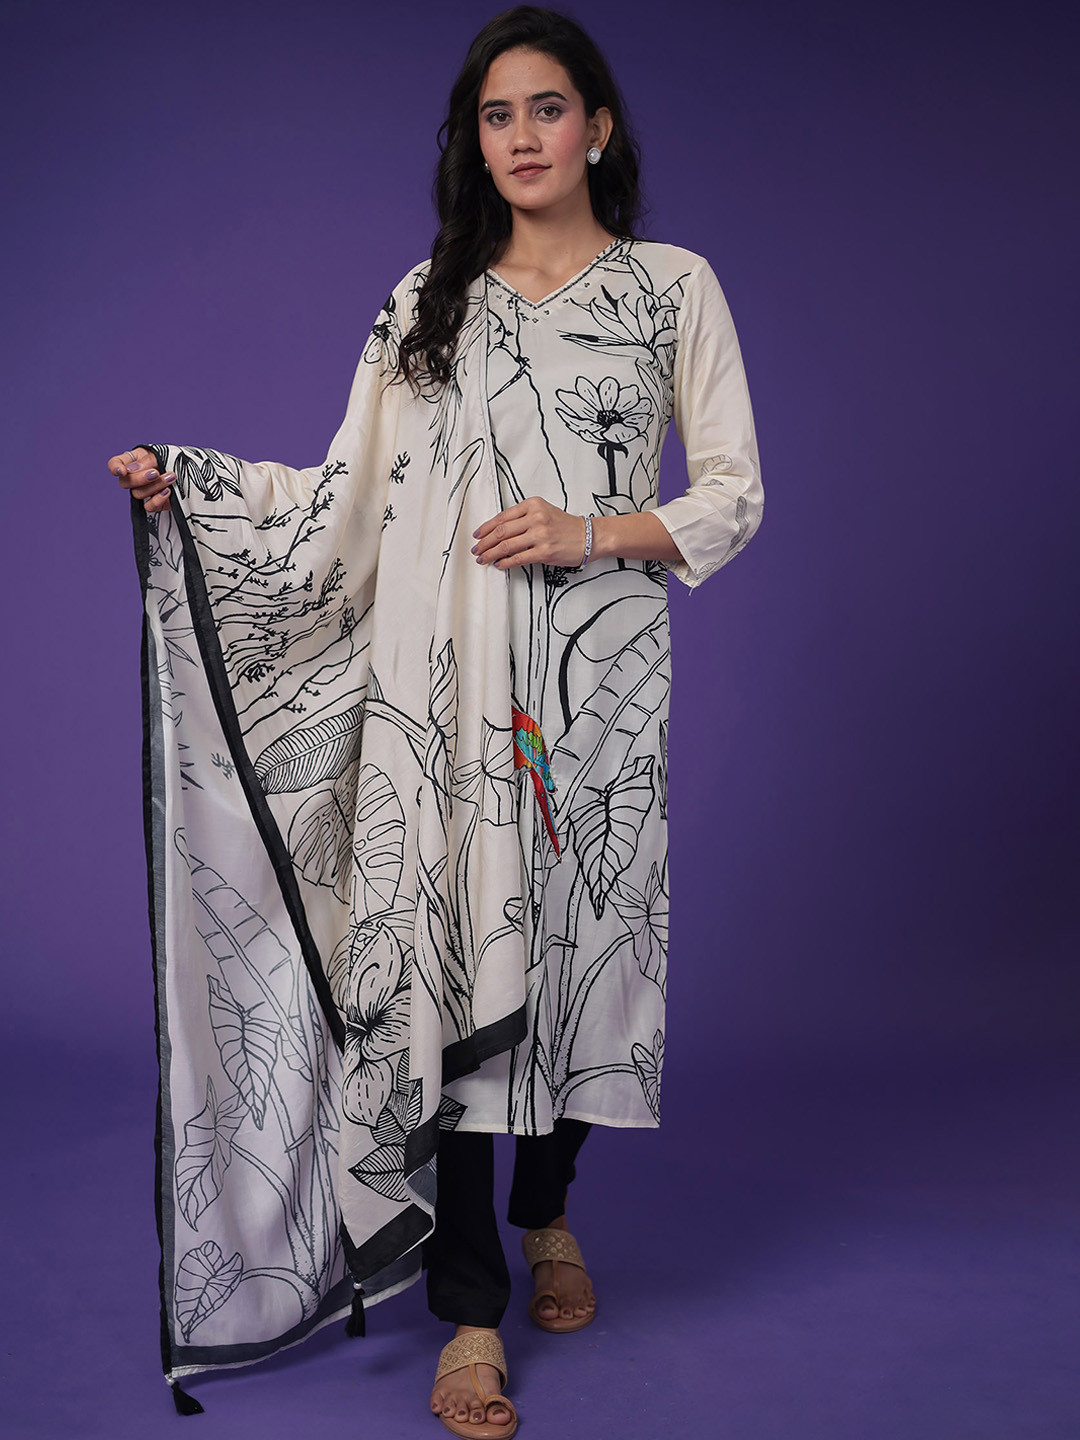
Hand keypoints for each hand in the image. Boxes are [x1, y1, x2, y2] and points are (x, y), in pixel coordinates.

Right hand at [108, 447, 174, 512]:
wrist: (196, 473)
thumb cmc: (178, 459)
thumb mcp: (163, 454)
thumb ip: (147, 461)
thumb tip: (129, 470)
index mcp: (135, 460)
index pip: (115, 464)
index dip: (115, 468)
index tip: (122, 471)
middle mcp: (136, 476)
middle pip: (125, 482)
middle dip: (140, 478)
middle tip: (156, 473)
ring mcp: (145, 491)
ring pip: (138, 493)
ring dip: (155, 485)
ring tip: (171, 477)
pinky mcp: (155, 503)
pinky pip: (148, 506)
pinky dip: (158, 499)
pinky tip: (168, 491)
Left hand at [472, 496, 586, 569]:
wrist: (589, 536)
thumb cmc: (566, 526)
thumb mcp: (544, 512)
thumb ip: (523, 517)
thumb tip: (499, 531)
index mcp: (533, 505)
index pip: (502, 517)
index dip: (486, 527)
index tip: (478, 534)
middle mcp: (536, 518)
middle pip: (501, 531)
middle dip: (485, 542)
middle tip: (476, 549)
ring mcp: (540, 535)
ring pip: (506, 545)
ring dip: (491, 553)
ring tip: (483, 558)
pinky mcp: (544, 552)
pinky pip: (518, 558)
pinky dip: (505, 562)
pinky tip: (498, 564)